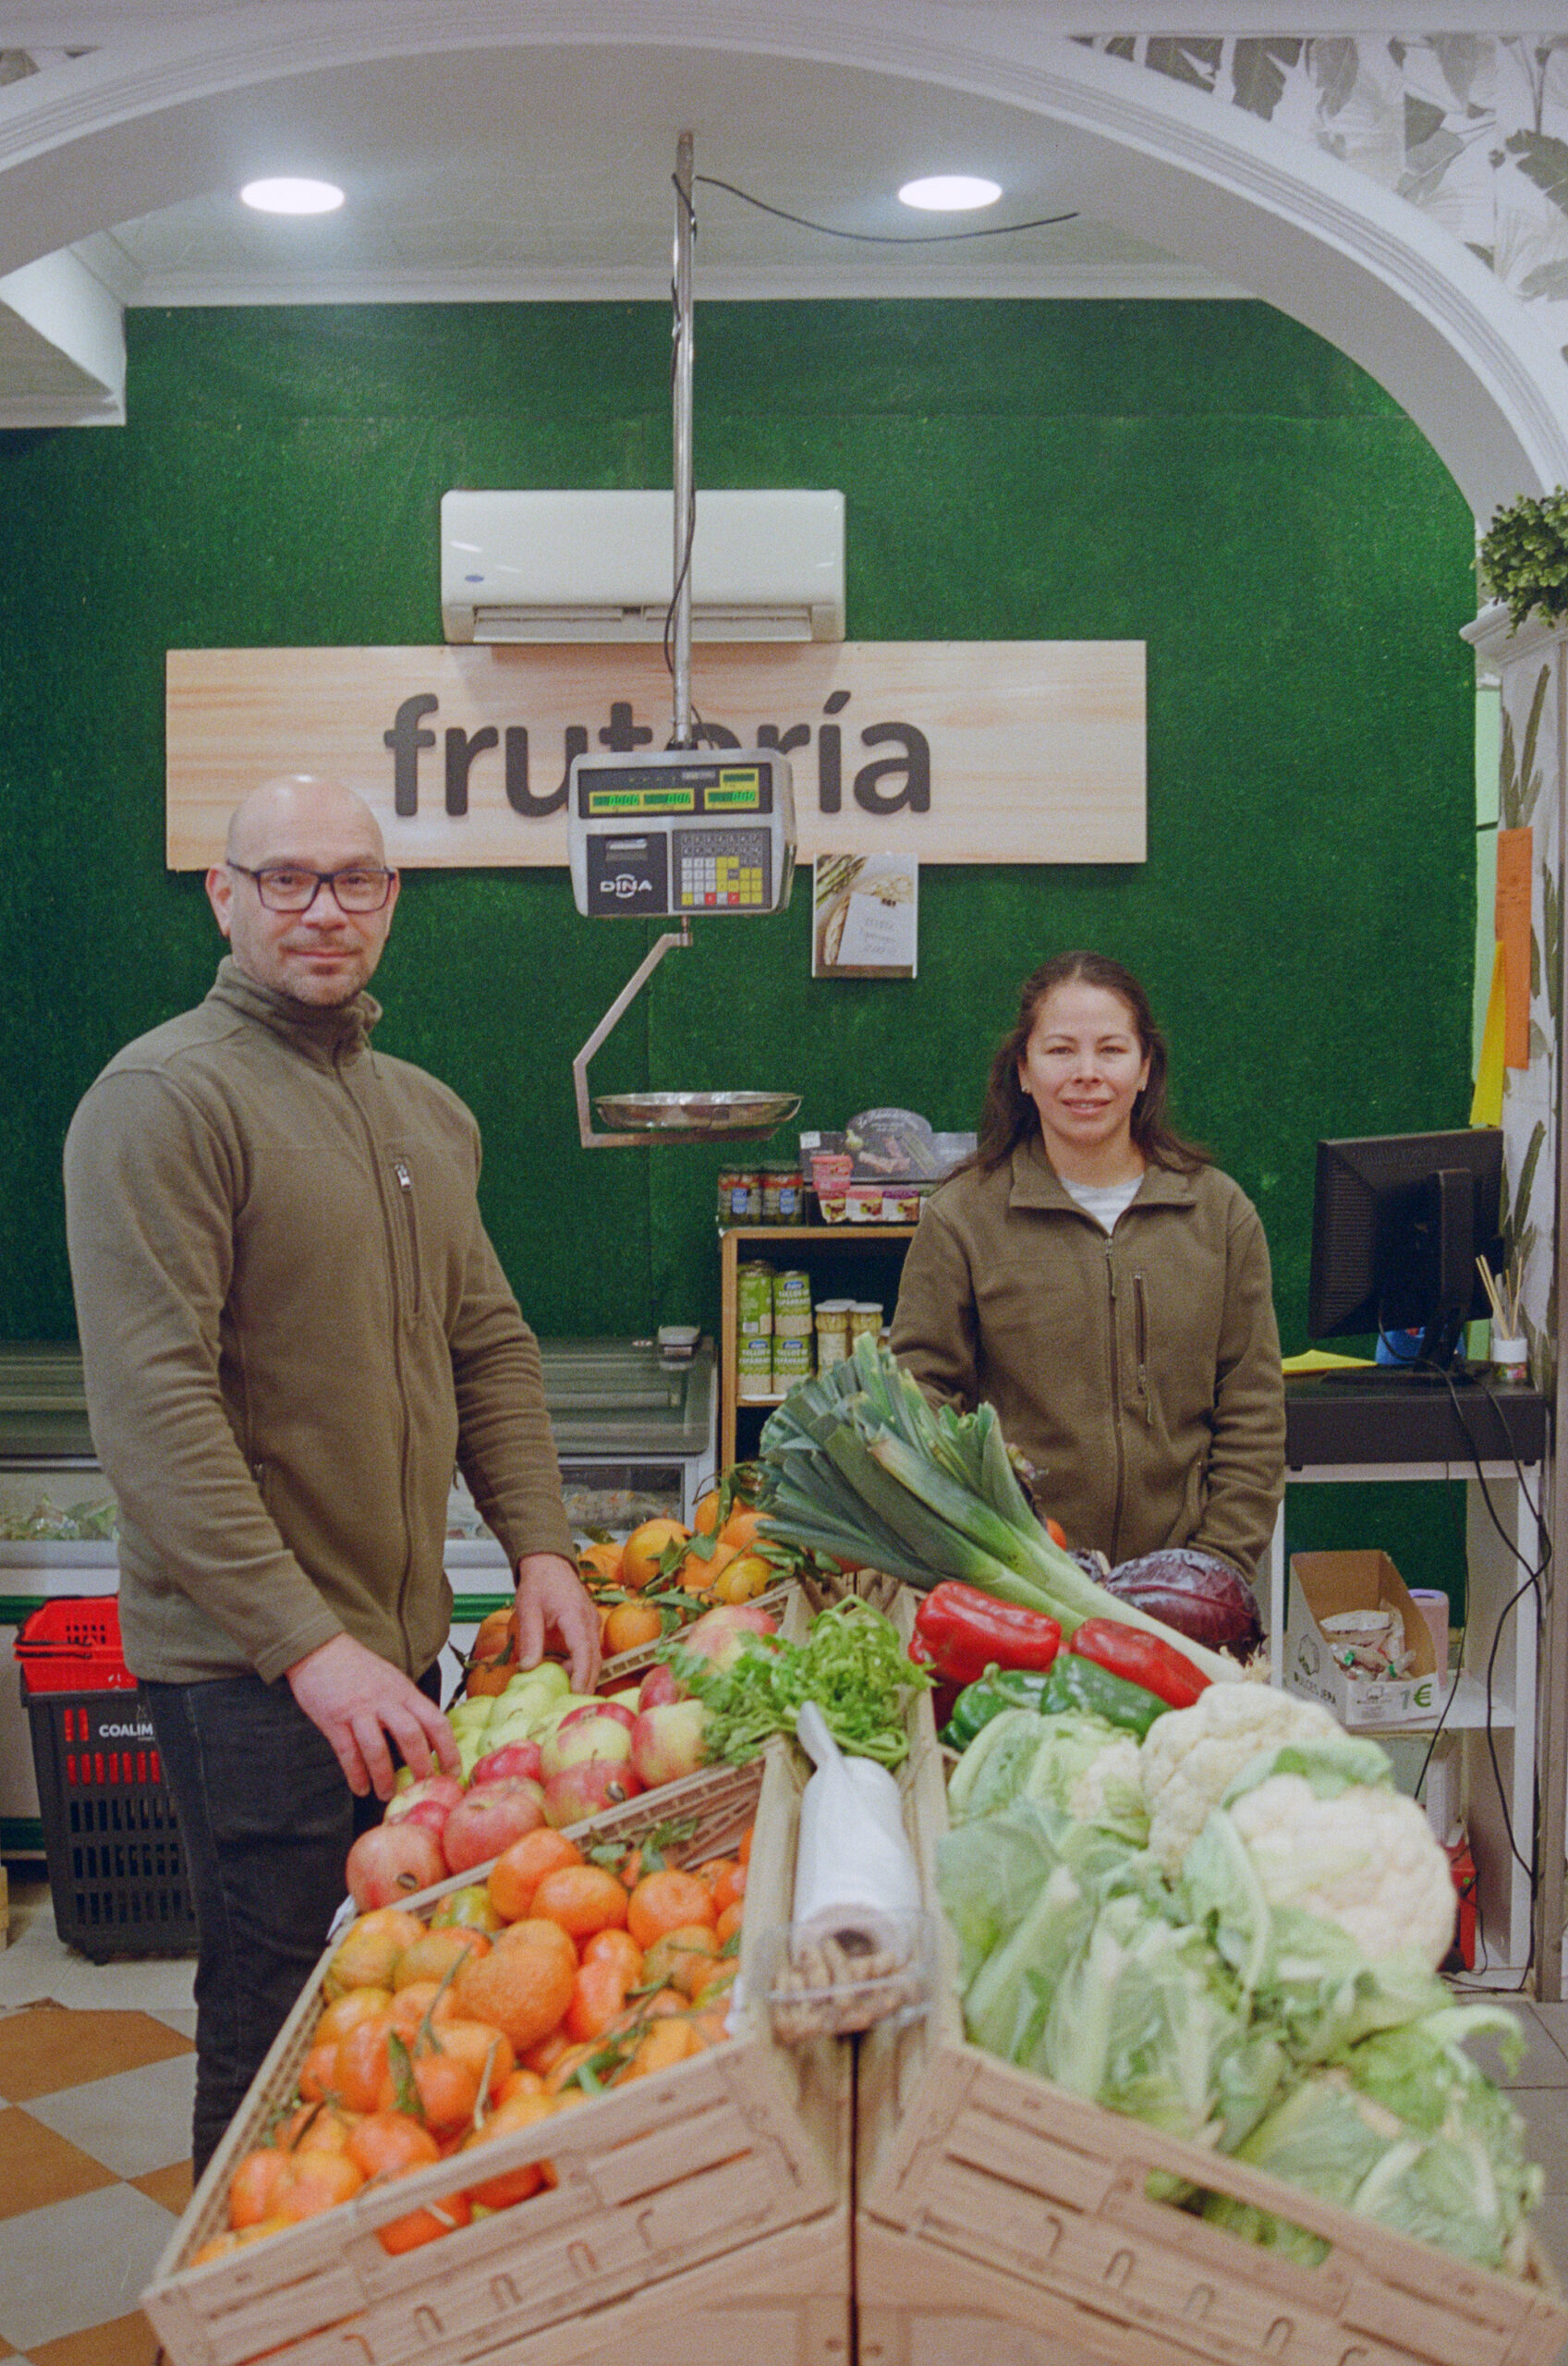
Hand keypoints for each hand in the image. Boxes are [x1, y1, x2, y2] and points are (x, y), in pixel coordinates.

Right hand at [284, 1632, 458, 1800]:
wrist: (321, 1650)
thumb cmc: (358, 1668)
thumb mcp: (392, 1681)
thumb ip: (407, 1706)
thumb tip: (427, 1737)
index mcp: (404, 1692)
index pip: (435, 1720)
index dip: (448, 1748)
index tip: (453, 1770)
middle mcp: (385, 1701)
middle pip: (410, 1735)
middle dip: (420, 1764)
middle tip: (424, 1786)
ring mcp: (359, 1710)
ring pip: (377, 1748)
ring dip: (384, 1776)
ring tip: (387, 1794)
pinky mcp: (333, 1719)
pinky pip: (347, 1752)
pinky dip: (356, 1774)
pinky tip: (361, 1788)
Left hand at [514, 1553, 601, 1694]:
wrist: (549, 1564)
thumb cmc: (539, 1583)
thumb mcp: (528, 1609)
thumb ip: (531, 1638)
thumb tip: (528, 1667)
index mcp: (575, 1617)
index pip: (584, 1652)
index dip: (582, 1676)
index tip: (576, 1694)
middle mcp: (589, 1622)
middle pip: (594, 1659)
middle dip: (586, 1683)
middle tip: (572, 1704)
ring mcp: (592, 1624)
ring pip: (594, 1656)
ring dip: (583, 1674)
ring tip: (565, 1689)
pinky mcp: (589, 1626)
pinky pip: (590, 1650)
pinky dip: (581, 1664)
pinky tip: (565, 1671)